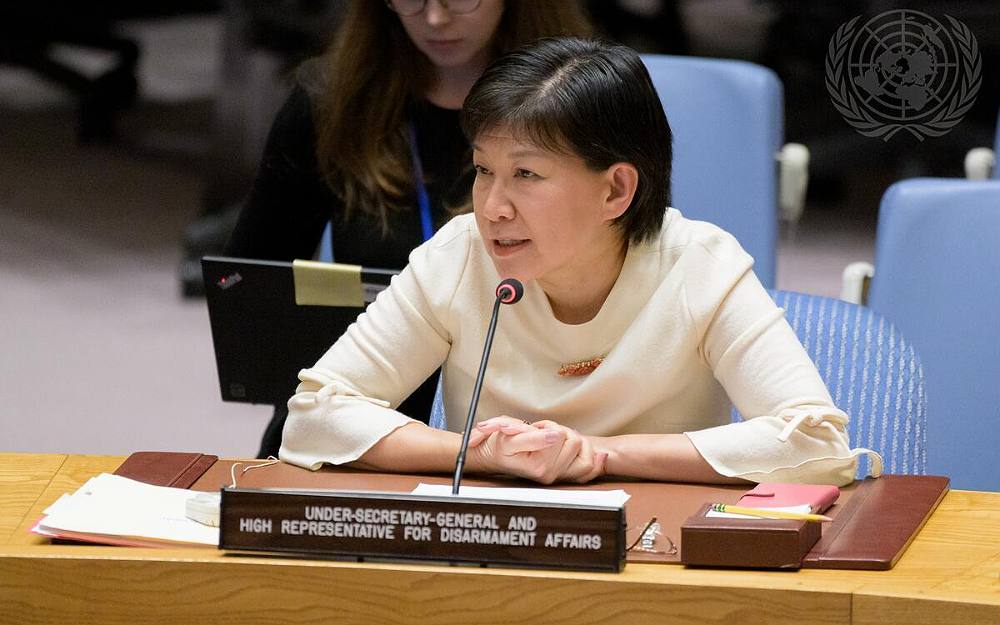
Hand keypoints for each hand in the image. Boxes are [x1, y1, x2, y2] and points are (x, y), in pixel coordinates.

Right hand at [468, 416, 606, 483]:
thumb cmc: (499, 447)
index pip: (561, 436)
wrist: (493, 458)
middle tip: (542, 432)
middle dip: (560, 431)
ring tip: (553, 438)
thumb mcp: (509, 438)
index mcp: (540, 466)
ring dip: (570, 439)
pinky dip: (593, 458)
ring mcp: (558, 476)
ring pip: (584, 451)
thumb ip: (532, 438)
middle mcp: (551, 474)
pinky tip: (594, 452)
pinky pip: (589, 469)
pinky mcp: (563, 475)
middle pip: (575, 441)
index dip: (548, 426)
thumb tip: (555, 436)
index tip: (535, 428)